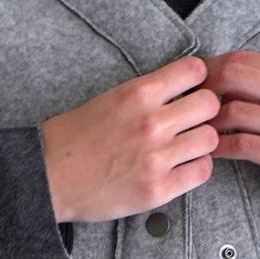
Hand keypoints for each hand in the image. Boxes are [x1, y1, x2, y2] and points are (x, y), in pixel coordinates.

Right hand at [40, 56, 219, 223]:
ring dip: (201, 141)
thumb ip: (148, 93)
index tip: (192, 90)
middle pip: (210, 105)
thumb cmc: (75, 137)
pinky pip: (202, 171)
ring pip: (210, 139)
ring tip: (184, 146)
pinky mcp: (159, 188)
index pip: (194, 70)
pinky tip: (180, 166)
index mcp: (137, 94)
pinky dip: (196, 167)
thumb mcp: (111, 99)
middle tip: (192, 120)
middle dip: (204, 111)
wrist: (49, 177)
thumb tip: (185, 88)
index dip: (197, 80)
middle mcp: (151, 123)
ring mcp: (156, 158)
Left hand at [197, 50, 259, 209]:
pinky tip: (211, 152)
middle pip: (233, 77)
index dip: (211, 68)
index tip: (197, 81)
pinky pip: (243, 146)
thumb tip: (234, 78)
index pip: (243, 59)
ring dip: (208, 122)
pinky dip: (220, 148)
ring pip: (233, 111)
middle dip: (204, 89)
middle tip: (191, 104)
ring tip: (198, 131)